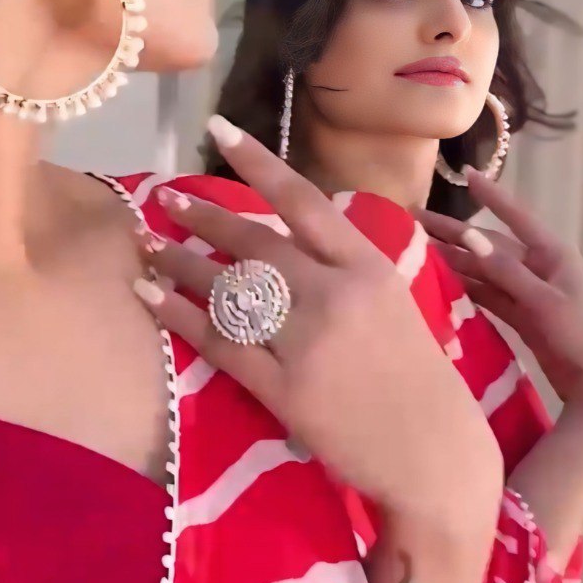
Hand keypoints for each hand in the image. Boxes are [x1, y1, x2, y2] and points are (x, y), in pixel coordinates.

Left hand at [132, 118, 502, 526]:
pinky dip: (180, 317)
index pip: (303, 200)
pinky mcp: (285, 388)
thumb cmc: (416, 379)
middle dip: (204, 216)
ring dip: (181, 264)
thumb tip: (293, 240)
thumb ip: (348, 270)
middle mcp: (336, 294)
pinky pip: (221, 343)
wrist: (434, 453)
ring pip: (230, 290)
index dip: (257, 162)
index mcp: (369, 267)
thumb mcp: (396, 305)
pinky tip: (151, 299)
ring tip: (148, 249)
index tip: (219, 130)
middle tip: (165, 199)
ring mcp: (309, 342)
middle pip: (255, 242)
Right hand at [416, 168, 582, 409]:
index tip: (466, 173)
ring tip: (417, 251)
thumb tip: (471, 238)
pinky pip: (485, 294)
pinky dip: (463, 288)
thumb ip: (506, 271)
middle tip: (414, 220)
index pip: (515, 216)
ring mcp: (525, 290)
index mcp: (550, 253)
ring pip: (481, 269)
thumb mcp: (542, 300)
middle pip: (487, 244)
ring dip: (452, 260)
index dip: (491, 195)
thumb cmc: (577, 333)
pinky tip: (439, 282)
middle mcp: (536, 266)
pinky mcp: (517, 313)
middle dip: (453, 232)